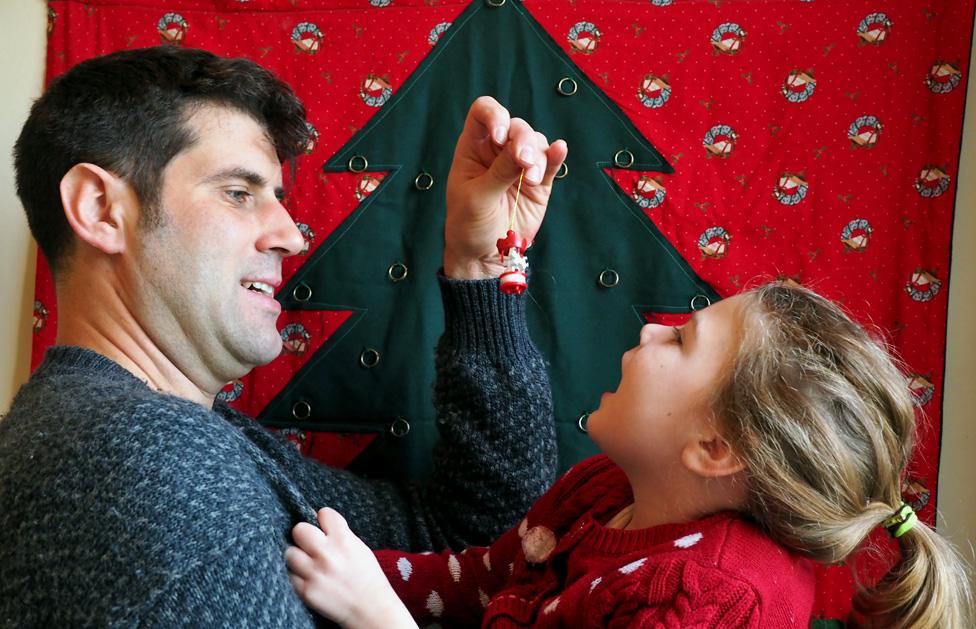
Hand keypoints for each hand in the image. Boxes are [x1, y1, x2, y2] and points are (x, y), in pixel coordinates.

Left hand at [286, 508, 417, 628]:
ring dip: (298, 557)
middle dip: (304, 536)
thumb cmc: (366, 577)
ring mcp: (314, 573)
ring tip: (308, 564)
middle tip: (310, 545)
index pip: (323, 513)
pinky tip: (310, 579)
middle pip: (299, 529)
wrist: (370, 609)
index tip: (324, 528)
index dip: (323, 521)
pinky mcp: (306, 591)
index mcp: (343, 540)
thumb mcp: (359, 548)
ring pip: (290, 553)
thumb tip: (318, 520)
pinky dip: (298, 576)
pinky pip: (291, 576)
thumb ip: (340, 533)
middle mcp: (327, 554)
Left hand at [444, 96, 567, 279]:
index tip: (499, 136)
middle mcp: (498, 151)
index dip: (494, 115)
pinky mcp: (539, 182)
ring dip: (537, 155)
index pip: (484, 113)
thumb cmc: (468, 225)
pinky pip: (551, 162)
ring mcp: (519, 165)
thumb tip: (524, 149)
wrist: (485, 256)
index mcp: (474, 148)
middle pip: (516, 126)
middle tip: (523, 162)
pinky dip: (556, 155)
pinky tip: (559, 150)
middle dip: (522, 140)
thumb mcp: (477, 198)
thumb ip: (500, 171)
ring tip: (531, 178)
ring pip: (536, 142)